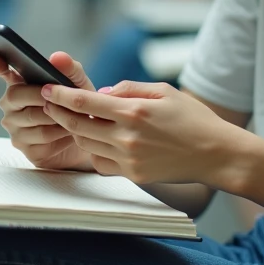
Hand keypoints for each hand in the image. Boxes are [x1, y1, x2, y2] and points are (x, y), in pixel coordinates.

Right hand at [0, 50, 95, 171]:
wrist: (86, 138)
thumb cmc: (76, 107)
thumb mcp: (78, 85)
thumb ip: (70, 69)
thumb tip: (56, 57)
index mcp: (19, 85)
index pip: (4, 72)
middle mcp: (11, 106)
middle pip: (16, 96)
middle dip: (41, 96)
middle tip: (62, 99)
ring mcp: (14, 128)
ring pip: (32, 118)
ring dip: (57, 117)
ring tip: (73, 117)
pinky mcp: (24, 148)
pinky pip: (42, 139)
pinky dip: (60, 134)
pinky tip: (69, 133)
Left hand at [41, 80, 238, 184]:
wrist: (216, 154)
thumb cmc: (193, 118)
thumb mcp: (163, 91)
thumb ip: (128, 89)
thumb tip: (101, 94)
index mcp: (134, 111)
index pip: (84, 102)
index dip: (60, 95)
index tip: (47, 89)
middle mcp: (127, 137)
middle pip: (78, 125)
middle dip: (58, 112)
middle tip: (48, 103)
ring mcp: (129, 159)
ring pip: (86, 145)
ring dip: (75, 131)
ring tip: (72, 119)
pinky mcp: (133, 175)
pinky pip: (101, 162)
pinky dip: (94, 150)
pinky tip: (96, 140)